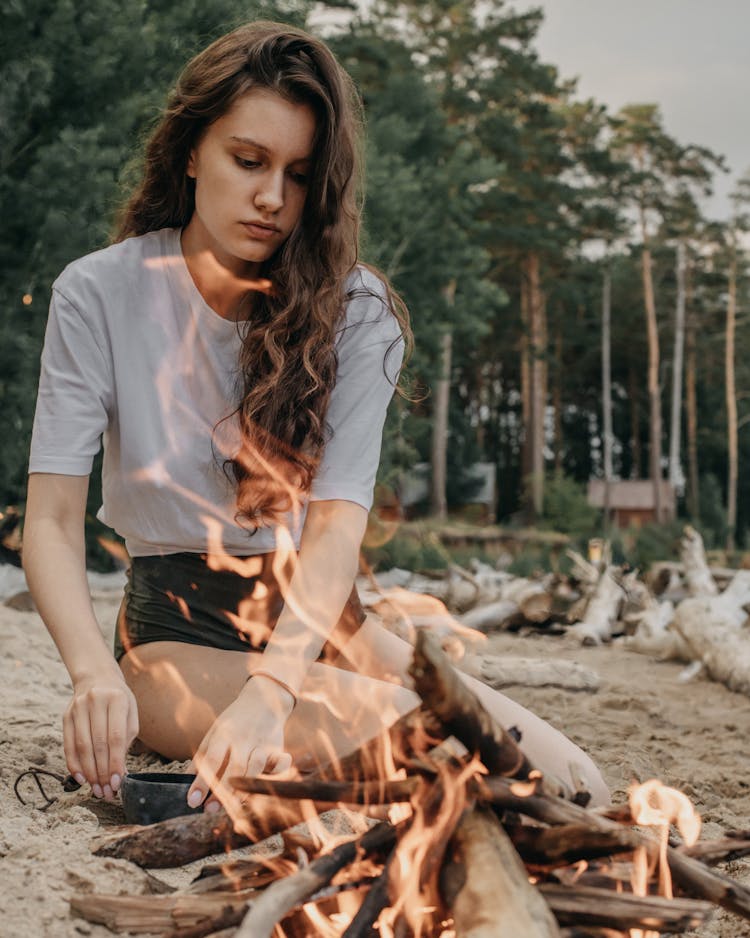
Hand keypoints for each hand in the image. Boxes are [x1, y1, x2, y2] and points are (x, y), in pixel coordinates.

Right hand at [63, 668, 138, 799]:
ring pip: (82, 747)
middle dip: (103, 772)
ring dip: (89, 772)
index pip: (115, 737)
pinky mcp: (66, 716)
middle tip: (107, 792)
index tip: (118, 782)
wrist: (97, 678)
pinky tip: (82, 778)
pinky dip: (74, 764)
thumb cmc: (119, 700)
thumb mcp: (130, 712)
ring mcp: (78, 708)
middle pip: (98, 744)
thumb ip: (126, 739)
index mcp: (117, 699)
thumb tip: (120, 772)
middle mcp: (95, 702)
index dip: (115, 762)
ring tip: (96, 789)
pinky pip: (68, 745)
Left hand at [187, 675, 293, 812]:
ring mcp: (263, 743)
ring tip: (233, 805)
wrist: (264, 699)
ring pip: (256, 768)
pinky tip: (264, 790)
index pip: (211, 759)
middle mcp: (244, 738)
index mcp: (225, 734)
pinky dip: (275, 778)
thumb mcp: (214, 733)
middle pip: (235, 768)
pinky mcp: (279, 748)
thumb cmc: (234, 722)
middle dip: (223, 791)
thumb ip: (202, 757)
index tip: (192, 802)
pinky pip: (281, 766)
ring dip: (245, 790)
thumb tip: (184, 783)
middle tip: (210, 810)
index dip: (202, 782)